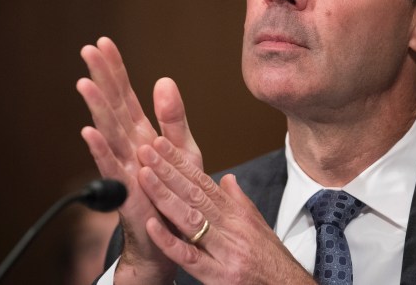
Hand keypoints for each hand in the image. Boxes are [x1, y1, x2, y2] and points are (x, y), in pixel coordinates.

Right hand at [76, 37, 201, 283]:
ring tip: (85, 82)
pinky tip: (89, 130)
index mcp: (144, 133)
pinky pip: (112, 166)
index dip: (115, 70)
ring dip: (97, 107)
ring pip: (109, 130)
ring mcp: (126, 165)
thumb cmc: (179, 191)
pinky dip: (101, 149)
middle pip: (113, 106)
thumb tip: (163, 80)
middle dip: (102, 77)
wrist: (178, 233)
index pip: (126, 95)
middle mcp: (130, 146)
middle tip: (88, 49)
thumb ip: (173, 116)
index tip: (103, 43)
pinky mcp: (127, 188)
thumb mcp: (184, 149)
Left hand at [136, 137, 314, 284]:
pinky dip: (170, 241)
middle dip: (168, 170)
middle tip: (146, 149)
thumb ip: (238, 201)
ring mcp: (225, 250)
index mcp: (237, 214)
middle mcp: (231, 227)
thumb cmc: (271, 259)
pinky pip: (190, 257)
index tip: (161, 143)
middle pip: (194, 194)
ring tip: (144, 175)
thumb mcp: (257, 225)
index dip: (181, 162)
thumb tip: (226, 178)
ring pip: (190, 219)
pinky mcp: (220, 275)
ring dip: (165, 195)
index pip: (204, 182)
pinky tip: (152, 224)